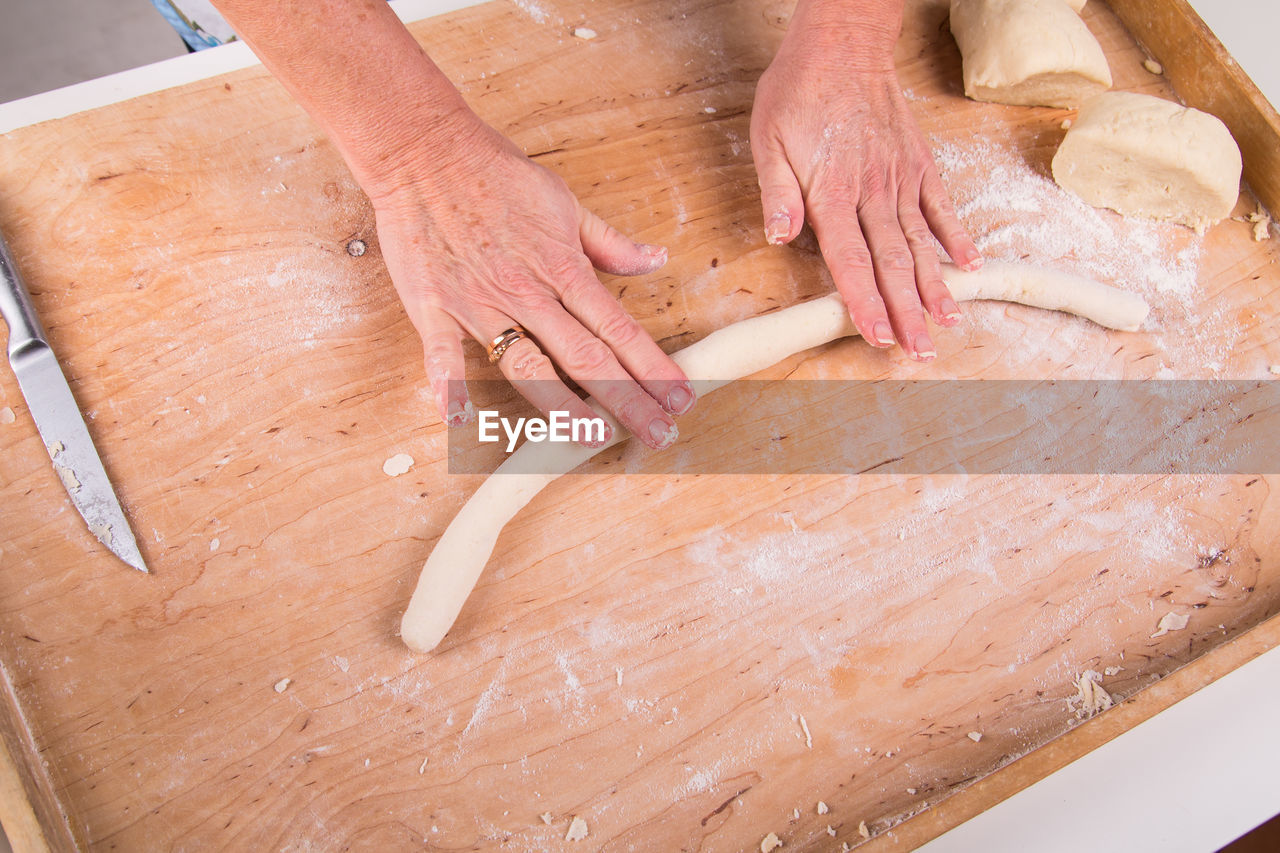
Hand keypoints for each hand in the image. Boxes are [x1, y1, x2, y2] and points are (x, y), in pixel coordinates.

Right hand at [370, 115, 694, 448]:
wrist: (425, 150)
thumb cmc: (496, 173)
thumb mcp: (565, 202)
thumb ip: (610, 242)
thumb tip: (656, 260)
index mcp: (562, 268)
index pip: (619, 328)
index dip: (653, 366)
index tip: (681, 397)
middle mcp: (527, 293)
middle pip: (586, 357)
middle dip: (627, 398)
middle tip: (659, 434)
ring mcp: (479, 302)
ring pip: (526, 365)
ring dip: (561, 406)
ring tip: (592, 437)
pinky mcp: (432, 305)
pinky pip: (440, 353)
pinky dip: (449, 387)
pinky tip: (461, 422)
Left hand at [750, 4, 981, 359]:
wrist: (843, 43)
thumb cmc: (797, 92)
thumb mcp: (767, 140)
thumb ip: (777, 194)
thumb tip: (779, 240)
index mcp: (832, 194)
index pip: (849, 261)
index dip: (863, 302)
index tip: (877, 336)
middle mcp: (872, 193)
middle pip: (891, 264)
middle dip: (906, 312)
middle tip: (920, 352)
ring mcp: (901, 179)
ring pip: (920, 243)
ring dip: (935, 287)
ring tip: (950, 324)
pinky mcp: (919, 163)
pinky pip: (942, 206)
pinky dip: (957, 238)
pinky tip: (970, 269)